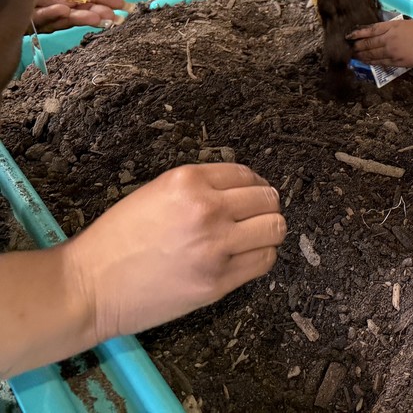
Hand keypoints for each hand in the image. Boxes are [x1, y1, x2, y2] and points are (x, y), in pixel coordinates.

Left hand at [32, 0, 126, 31]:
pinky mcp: (31, 26)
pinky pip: (44, 20)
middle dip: (99, 12)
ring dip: (83, 17)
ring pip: (66, 18)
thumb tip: (71, 6)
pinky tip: (64, 10)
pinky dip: (54, 15)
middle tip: (115, 19)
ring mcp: (43, 16)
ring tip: (98, 18)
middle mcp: (52, 3)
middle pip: (79, 8)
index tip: (123, 5)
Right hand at [67, 163, 285, 343]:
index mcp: (189, 181)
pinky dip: (262, 256)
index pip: (247, 175)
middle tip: (258, 216)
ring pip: (274, 229)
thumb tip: (243, 188)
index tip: (252, 195)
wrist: (88, 286)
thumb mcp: (157, 192)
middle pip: (268, 200)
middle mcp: (207, 209)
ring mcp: (215, 247)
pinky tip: (248, 257)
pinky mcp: (217, 281)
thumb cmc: (117, 239)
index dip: (254, 186)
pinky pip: (263, 262)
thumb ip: (200, 187)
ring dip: (269, 232)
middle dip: (266, 207)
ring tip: (255, 237)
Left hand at [347, 18, 412, 68]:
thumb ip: (390, 27)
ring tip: (354, 55)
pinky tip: (365, 61)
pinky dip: (370, 61)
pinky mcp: (395, 62)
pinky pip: (379, 62)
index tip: (349, 35)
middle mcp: (388, 39)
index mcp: (391, 27)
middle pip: (368, 43)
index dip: (358, 33)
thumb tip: (379, 31)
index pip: (370, 30)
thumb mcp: (404, 23)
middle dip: (357, 45)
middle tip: (349, 47)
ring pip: (371, 54)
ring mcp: (390, 51)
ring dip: (361, 55)